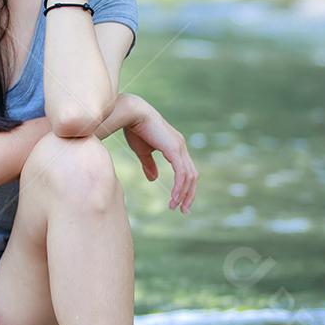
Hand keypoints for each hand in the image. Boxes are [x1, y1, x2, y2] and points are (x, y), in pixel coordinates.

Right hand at [122, 98, 198, 214]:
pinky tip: (174, 197)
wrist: (132, 114)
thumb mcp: (143, 151)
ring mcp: (179, 147)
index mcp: (175, 147)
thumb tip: (153, 179)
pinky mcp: (174, 149)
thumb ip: (149, 165)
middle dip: (189, 194)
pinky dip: (179, 187)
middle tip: (184, 210)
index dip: (185, 187)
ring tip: (175, 206)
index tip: (179, 202)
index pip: (186, 170)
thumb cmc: (135, 129)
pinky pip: (181, 173)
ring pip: (189, 176)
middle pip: (192, 175)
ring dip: (184, 194)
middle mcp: (181, 147)